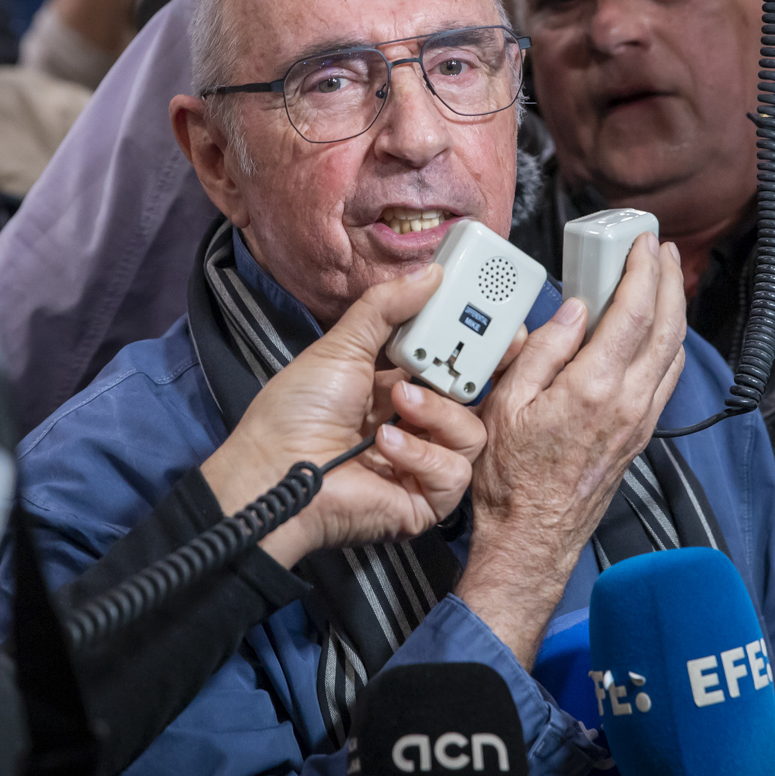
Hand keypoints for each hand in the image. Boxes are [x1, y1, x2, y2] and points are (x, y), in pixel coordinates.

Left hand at [200, 263, 489, 566]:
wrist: (275, 471)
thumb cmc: (295, 415)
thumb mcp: (341, 347)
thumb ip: (385, 308)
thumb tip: (428, 274)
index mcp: (396, 388)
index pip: (450, 365)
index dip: (476, 347)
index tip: (499, 326)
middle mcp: (414, 425)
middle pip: (472, 398)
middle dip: (474, 373)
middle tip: (473, 353)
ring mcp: (422, 465)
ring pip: (471, 433)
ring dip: (438, 413)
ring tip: (399, 402)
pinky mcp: (424, 500)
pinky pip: (455, 473)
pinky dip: (423, 454)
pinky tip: (386, 445)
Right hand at [457, 236, 688, 664]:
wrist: (532, 537)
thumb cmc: (510, 479)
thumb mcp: (506, 405)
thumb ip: (543, 352)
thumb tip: (573, 311)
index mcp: (593, 388)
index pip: (632, 313)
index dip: (641, 271)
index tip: (640, 243)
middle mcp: (627, 403)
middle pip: (666, 327)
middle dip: (668, 281)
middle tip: (661, 250)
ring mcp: (639, 421)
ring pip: (673, 352)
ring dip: (674, 310)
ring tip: (663, 280)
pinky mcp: (640, 435)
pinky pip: (666, 378)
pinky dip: (669, 344)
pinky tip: (657, 333)